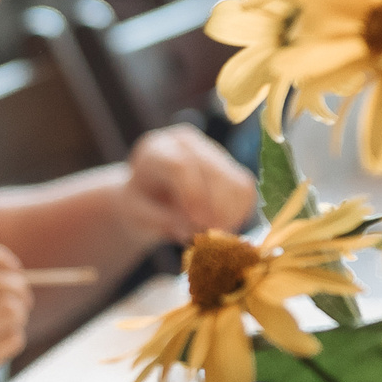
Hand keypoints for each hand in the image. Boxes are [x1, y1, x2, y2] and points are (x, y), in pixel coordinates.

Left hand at [116, 125, 257, 245]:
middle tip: (209, 237)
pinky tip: (221, 228)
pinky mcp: (231, 167)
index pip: (181, 166)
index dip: (194, 196)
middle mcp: (188, 144)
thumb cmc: (138, 205)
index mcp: (157, 150)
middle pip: (215, 172)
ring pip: (237, 182)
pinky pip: (246, 192)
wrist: (147, 197)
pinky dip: (239, 214)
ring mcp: (213, 152)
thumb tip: (192, 228)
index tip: (199, 224)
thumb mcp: (136, 215)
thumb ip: (160, 220)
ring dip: (230, 215)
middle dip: (216, 210)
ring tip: (210, 234)